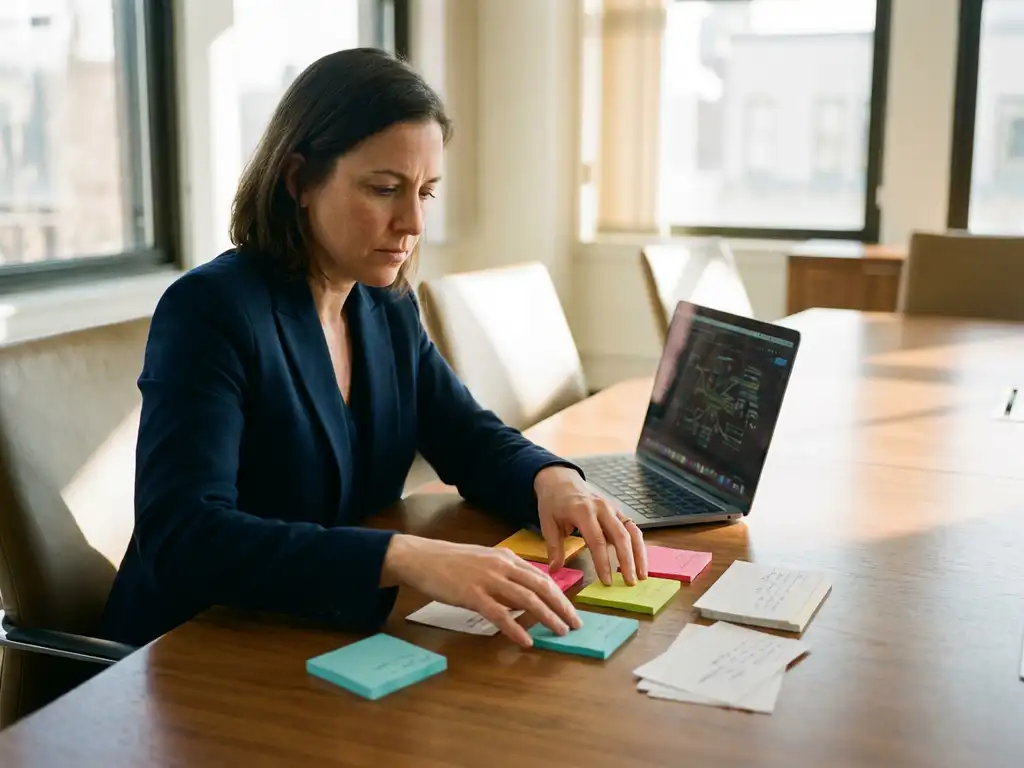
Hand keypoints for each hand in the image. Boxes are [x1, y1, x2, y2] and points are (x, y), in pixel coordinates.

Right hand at [382, 534, 581, 647]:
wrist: (422, 557)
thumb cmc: (452, 562)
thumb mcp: (485, 562)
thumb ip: (506, 576)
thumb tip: (525, 599)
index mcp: (507, 558)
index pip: (541, 577)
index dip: (559, 595)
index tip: (570, 610)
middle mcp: (502, 566)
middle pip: (541, 587)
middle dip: (562, 607)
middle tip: (575, 624)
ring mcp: (488, 580)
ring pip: (526, 600)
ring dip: (547, 617)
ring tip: (560, 631)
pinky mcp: (472, 595)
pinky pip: (499, 614)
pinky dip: (515, 629)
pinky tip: (526, 641)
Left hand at [534, 466, 647, 585]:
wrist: (560, 479)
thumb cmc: (553, 501)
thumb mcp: (547, 522)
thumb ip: (554, 547)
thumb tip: (555, 570)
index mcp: (583, 511)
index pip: (597, 540)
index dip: (603, 562)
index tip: (607, 581)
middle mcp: (602, 508)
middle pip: (620, 536)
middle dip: (627, 560)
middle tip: (630, 583)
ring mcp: (612, 509)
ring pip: (632, 531)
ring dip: (639, 554)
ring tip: (642, 575)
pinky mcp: (618, 511)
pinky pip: (633, 528)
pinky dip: (638, 545)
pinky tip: (640, 561)